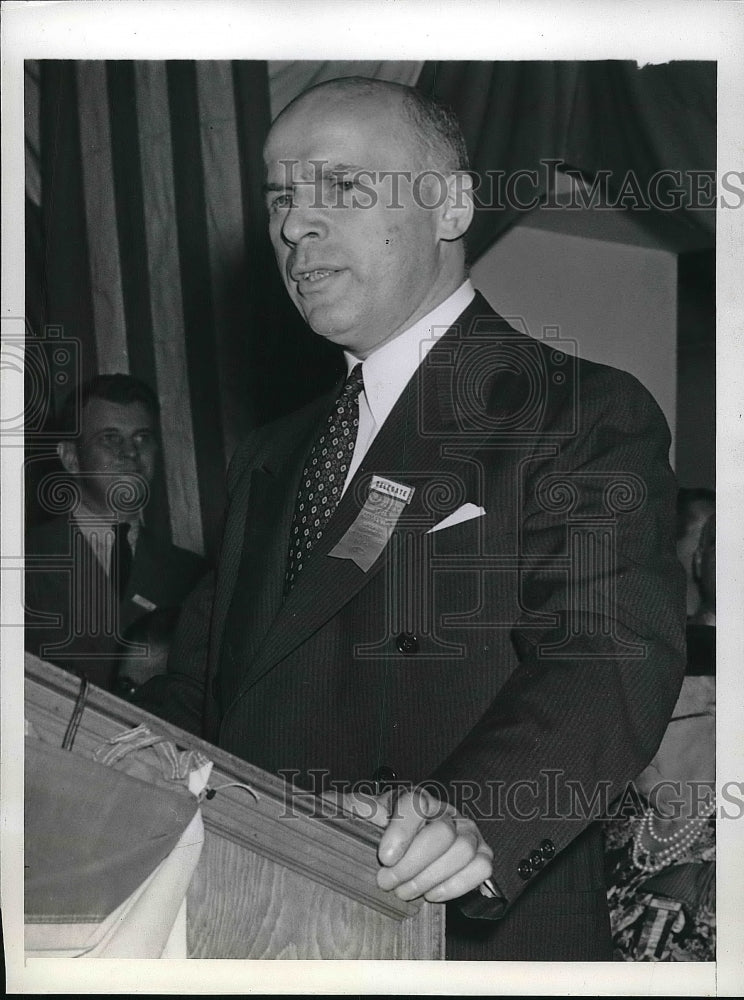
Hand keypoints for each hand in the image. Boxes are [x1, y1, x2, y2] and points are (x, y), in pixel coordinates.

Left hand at [342, 786, 493, 902]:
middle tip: (388, 883)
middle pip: (442, 833)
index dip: (402, 831)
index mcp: (414, 799)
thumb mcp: (355, 819)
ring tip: (406, 892)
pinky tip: (432, 895)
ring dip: (432, 878)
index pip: (415, 804)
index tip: (385, 857)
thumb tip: (318, 803)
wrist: (401, 855)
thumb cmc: (377, 835)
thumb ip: (340, 809)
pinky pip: (482, 867)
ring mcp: (465, 832)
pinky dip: (458, 884)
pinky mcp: (479, 855)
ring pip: (464, 850)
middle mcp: (444, 811)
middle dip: (414, 865)